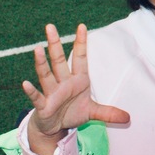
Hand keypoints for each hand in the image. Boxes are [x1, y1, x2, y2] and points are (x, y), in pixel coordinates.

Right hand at [23, 23, 129, 154]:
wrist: (55, 128)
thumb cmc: (71, 113)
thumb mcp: (93, 112)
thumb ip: (109, 112)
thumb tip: (128, 118)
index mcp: (77, 80)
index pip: (80, 58)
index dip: (81, 43)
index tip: (82, 26)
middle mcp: (63, 82)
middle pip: (58, 60)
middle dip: (55, 44)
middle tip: (50, 26)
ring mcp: (52, 93)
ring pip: (46, 74)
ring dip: (41, 62)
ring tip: (37, 49)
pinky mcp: (43, 105)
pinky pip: (37, 97)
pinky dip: (31, 91)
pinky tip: (25, 84)